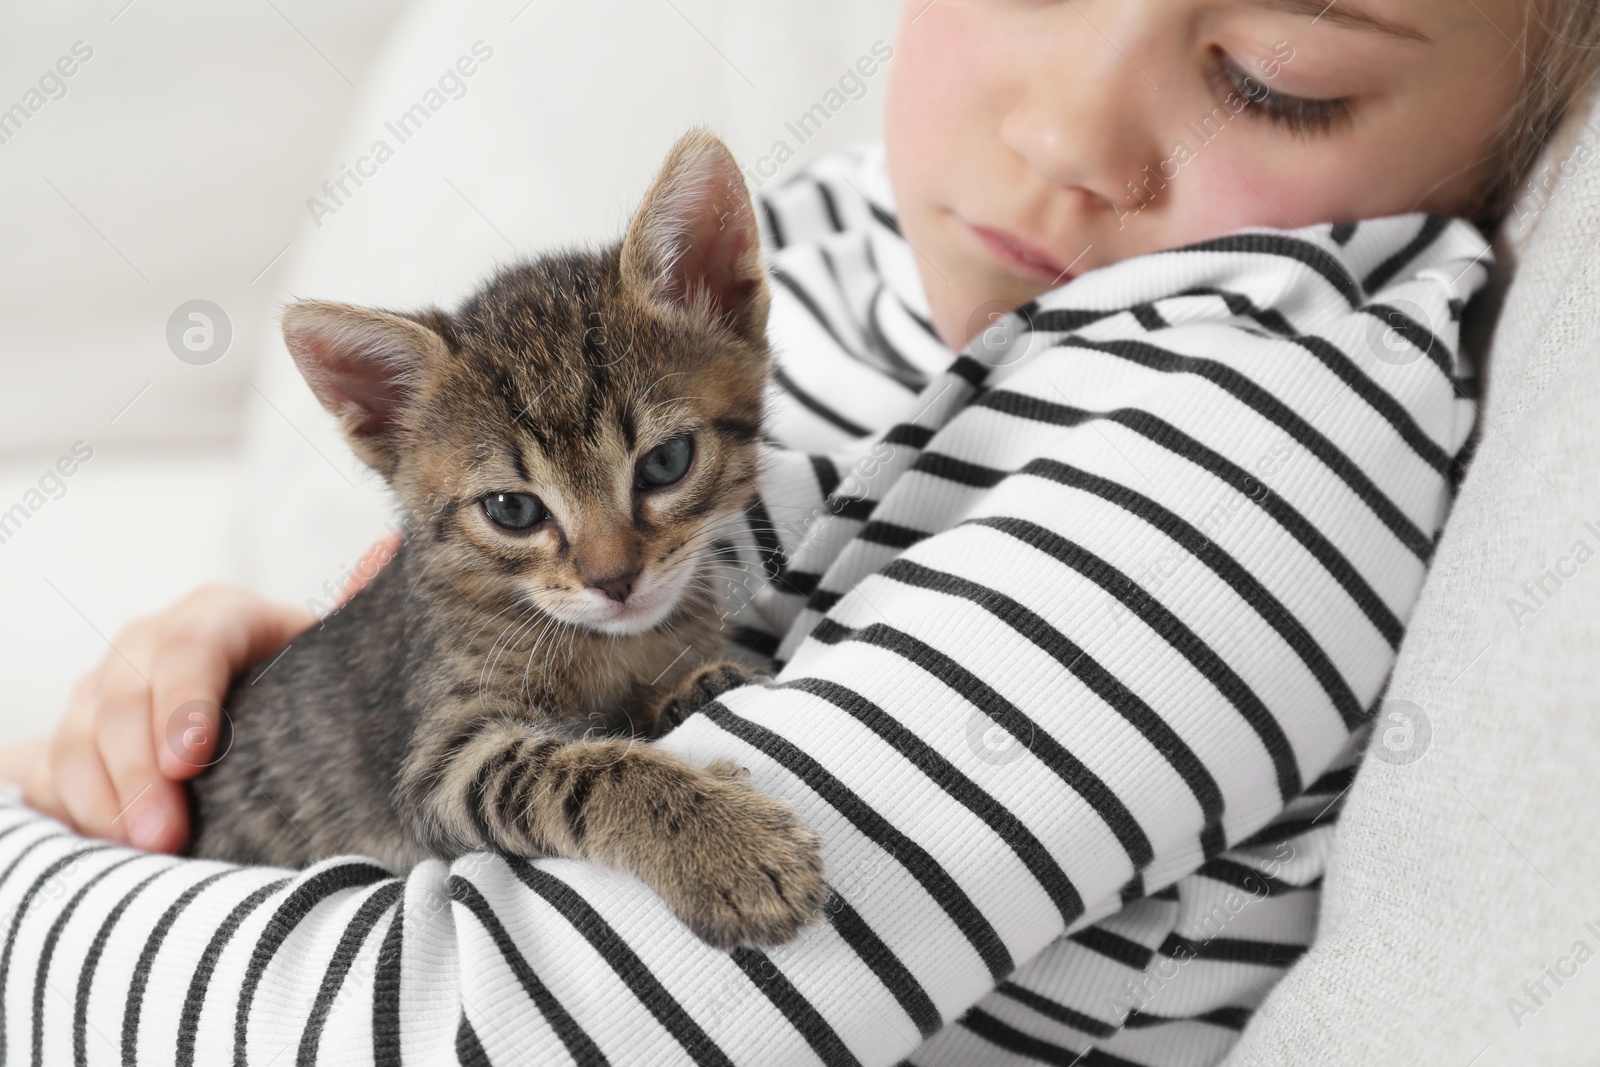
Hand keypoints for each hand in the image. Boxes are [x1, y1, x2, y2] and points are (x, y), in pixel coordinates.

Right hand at [28, 533, 401, 852]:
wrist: (267, 719)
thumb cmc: (309, 692)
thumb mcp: (334, 659)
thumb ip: (355, 618)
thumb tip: (388, 553)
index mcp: (221, 616)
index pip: (193, 642)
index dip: (185, 699)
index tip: (192, 759)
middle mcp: (151, 643)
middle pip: (125, 696)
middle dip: (141, 771)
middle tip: (167, 836)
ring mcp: (102, 689)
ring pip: (77, 735)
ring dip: (103, 799)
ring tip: (142, 853)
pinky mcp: (72, 738)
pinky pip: (47, 771)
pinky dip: (69, 809)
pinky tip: (99, 847)